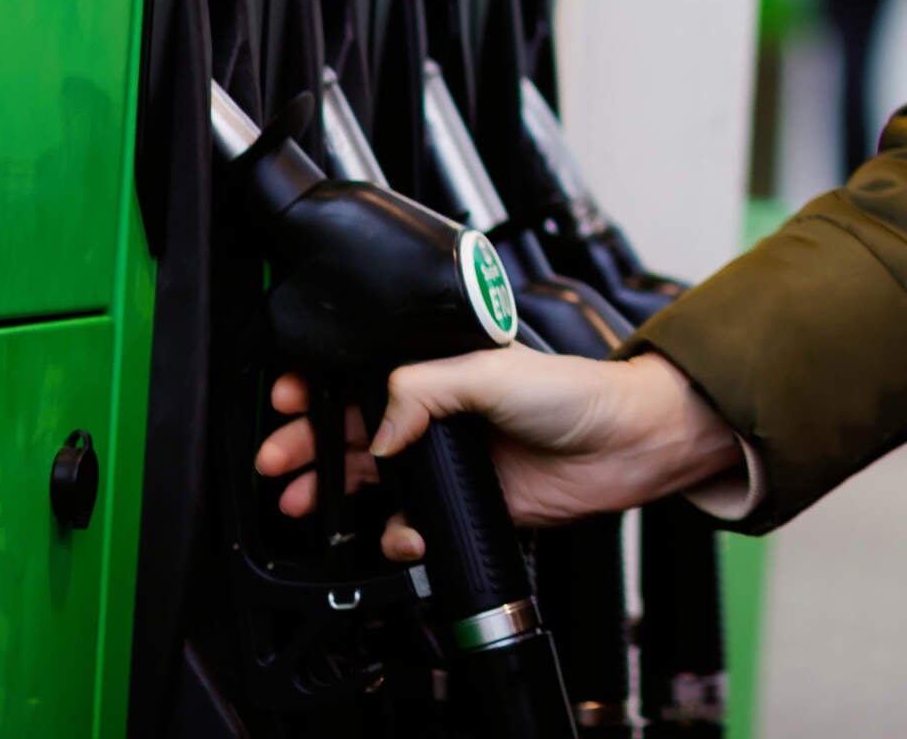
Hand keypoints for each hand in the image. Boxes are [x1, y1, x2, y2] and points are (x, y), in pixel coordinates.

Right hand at [253, 348, 742, 561]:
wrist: (629, 447)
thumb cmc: (577, 393)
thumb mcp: (491, 370)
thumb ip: (424, 389)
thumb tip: (378, 429)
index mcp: (440, 371)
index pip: (362, 378)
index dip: (318, 390)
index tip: (284, 401)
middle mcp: (439, 416)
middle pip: (352, 433)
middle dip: (306, 448)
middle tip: (278, 464)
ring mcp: (452, 463)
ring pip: (372, 482)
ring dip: (335, 495)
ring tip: (306, 505)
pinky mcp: (470, 506)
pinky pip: (413, 526)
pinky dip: (399, 536)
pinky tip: (404, 534)